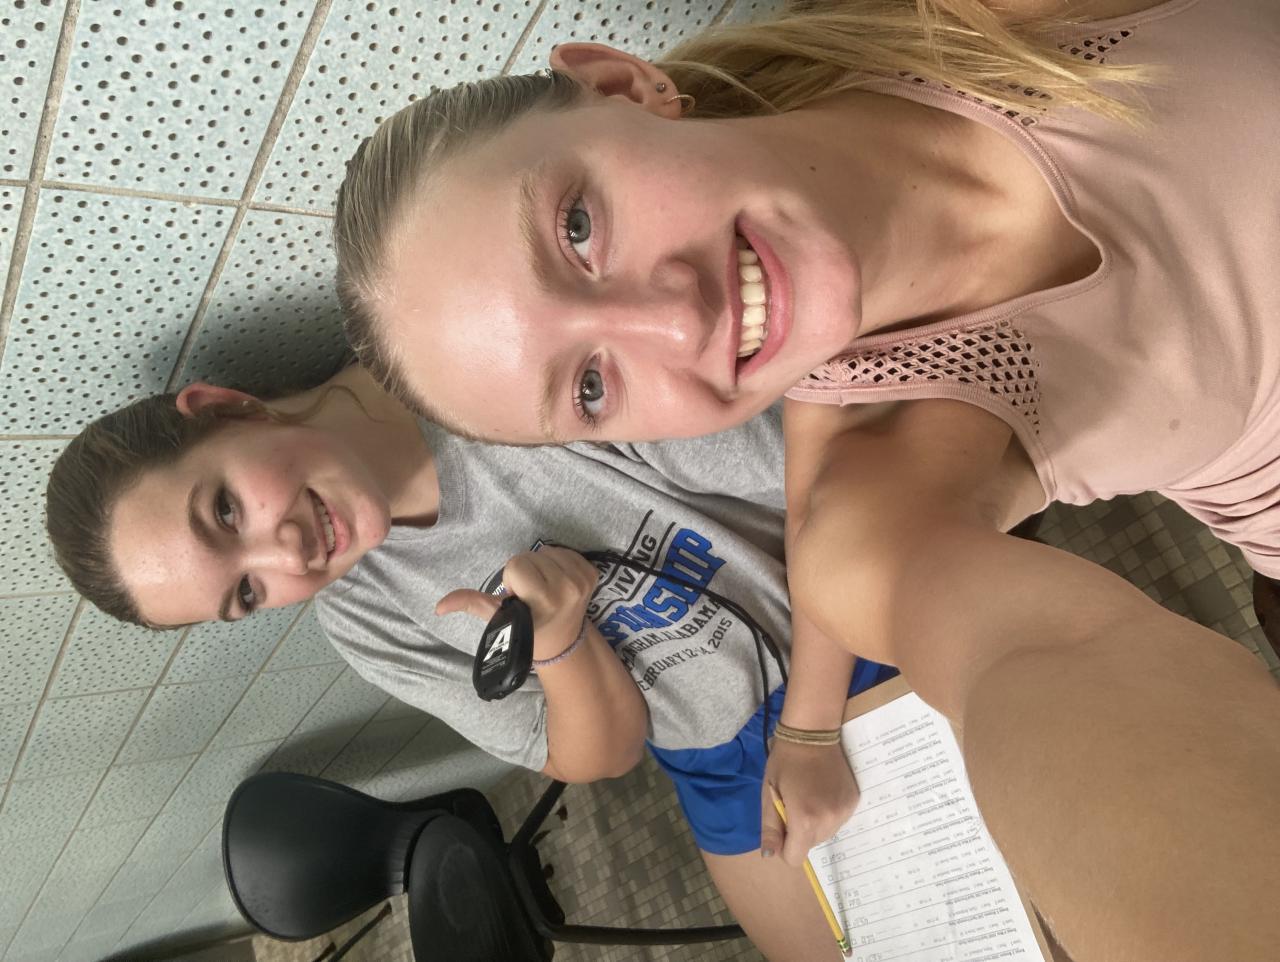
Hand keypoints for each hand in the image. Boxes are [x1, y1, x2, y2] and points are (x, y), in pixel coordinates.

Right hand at [436, 546, 597, 661]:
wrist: (564, 642)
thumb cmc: (528, 629)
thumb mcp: (499, 618)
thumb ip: (472, 604)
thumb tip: (440, 606)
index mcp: (544, 599)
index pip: (517, 564)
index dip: (513, 579)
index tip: (518, 597)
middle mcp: (567, 588)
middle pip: (532, 555)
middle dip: (527, 571)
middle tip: (531, 593)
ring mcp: (583, 581)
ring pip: (548, 551)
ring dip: (542, 566)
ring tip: (544, 587)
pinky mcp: (593, 573)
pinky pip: (565, 551)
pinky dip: (558, 563)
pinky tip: (556, 581)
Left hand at [760, 738, 858, 866]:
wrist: (812, 734)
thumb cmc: (784, 763)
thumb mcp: (769, 794)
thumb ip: (771, 829)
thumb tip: (771, 856)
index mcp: (804, 821)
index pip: (795, 858)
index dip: (784, 845)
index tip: (782, 825)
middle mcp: (828, 821)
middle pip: (810, 845)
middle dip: (799, 832)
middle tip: (794, 804)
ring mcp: (844, 812)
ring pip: (825, 834)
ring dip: (815, 823)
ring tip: (809, 796)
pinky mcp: (854, 802)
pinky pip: (838, 820)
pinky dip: (829, 813)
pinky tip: (823, 792)